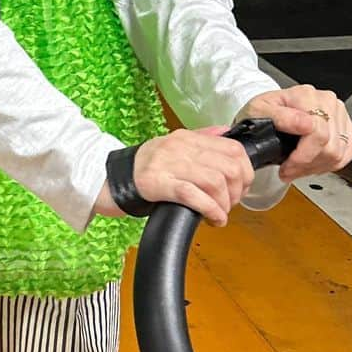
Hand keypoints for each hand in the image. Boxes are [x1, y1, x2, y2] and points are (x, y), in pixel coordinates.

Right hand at [94, 125, 255, 226]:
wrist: (105, 178)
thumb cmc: (141, 168)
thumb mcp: (170, 146)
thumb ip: (199, 139)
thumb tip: (226, 132)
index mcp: (185, 138)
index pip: (233, 149)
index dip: (246, 172)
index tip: (240, 189)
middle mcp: (179, 147)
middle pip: (230, 166)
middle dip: (238, 191)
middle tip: (228, 205)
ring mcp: (168, 164)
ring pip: (215, 181)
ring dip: (224, 204)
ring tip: (218, 214)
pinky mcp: (157, 183)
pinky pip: (194, 195)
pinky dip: (210, 209)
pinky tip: (213, 219)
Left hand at [234, 86, 351, 182]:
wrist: (267, 112)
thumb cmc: (263, 112)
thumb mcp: (258, 111)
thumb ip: (280, 117)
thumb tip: (304, 124)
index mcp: (306, 95)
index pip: (318, 132)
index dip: (302, 156)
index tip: (287, 166)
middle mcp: (326, 102)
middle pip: (330, 146)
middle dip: (307, 165)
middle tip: (289, 171)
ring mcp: (338, 114)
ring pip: (338, 153)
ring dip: (315, 167)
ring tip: (297, 168)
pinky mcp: (345, 128)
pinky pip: (346, 155)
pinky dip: (328, 165)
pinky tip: (311, 164)